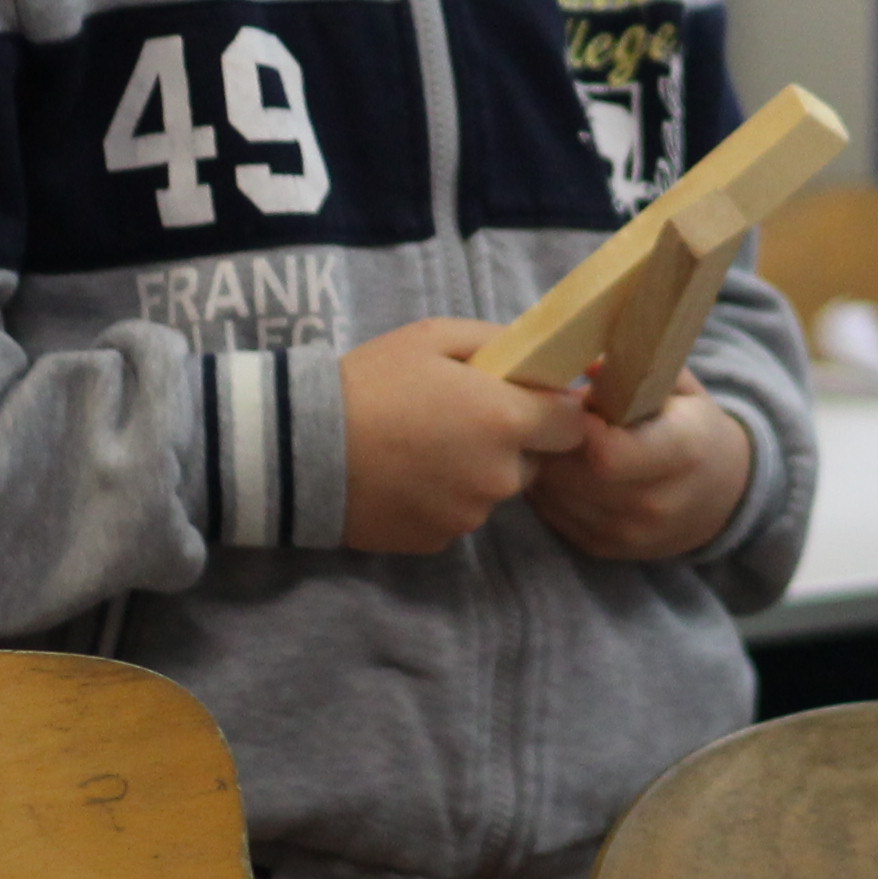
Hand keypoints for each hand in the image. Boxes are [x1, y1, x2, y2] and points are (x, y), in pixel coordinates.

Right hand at [340, 319, 590, 552]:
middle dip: (514, 441)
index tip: (530, 400)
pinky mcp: (438, 541)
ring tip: (426, 446)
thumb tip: (541, 361)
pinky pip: (460, 514)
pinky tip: (408, 475)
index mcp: (507, 420)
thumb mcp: (434, 337)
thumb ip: (500, 343)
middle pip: (536, 461)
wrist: (303, 448)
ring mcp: (469, 515)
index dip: (557, 412)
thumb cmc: (371, 381)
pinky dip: (445, 497)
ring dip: (478, 470)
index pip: (574, 426)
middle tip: (464, 419)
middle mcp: (499, 476)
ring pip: (496, 489)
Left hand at [533, 379, 757, 561]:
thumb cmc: (694, 428)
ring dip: (545, 463)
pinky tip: (561, 463)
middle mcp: (656, 503)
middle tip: (547, 414)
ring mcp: (629, 534)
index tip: (573, 403)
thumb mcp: (680, 389)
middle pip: (571, 474)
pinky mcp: (604, 550)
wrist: (723, 495)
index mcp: (683, 452)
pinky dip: (547, 488)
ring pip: (555, 495)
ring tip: (554, 437)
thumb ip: (637, 370)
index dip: (580, 426)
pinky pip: (553, 515)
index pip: (609, 454)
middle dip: (552, 441)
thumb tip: (587, 361)